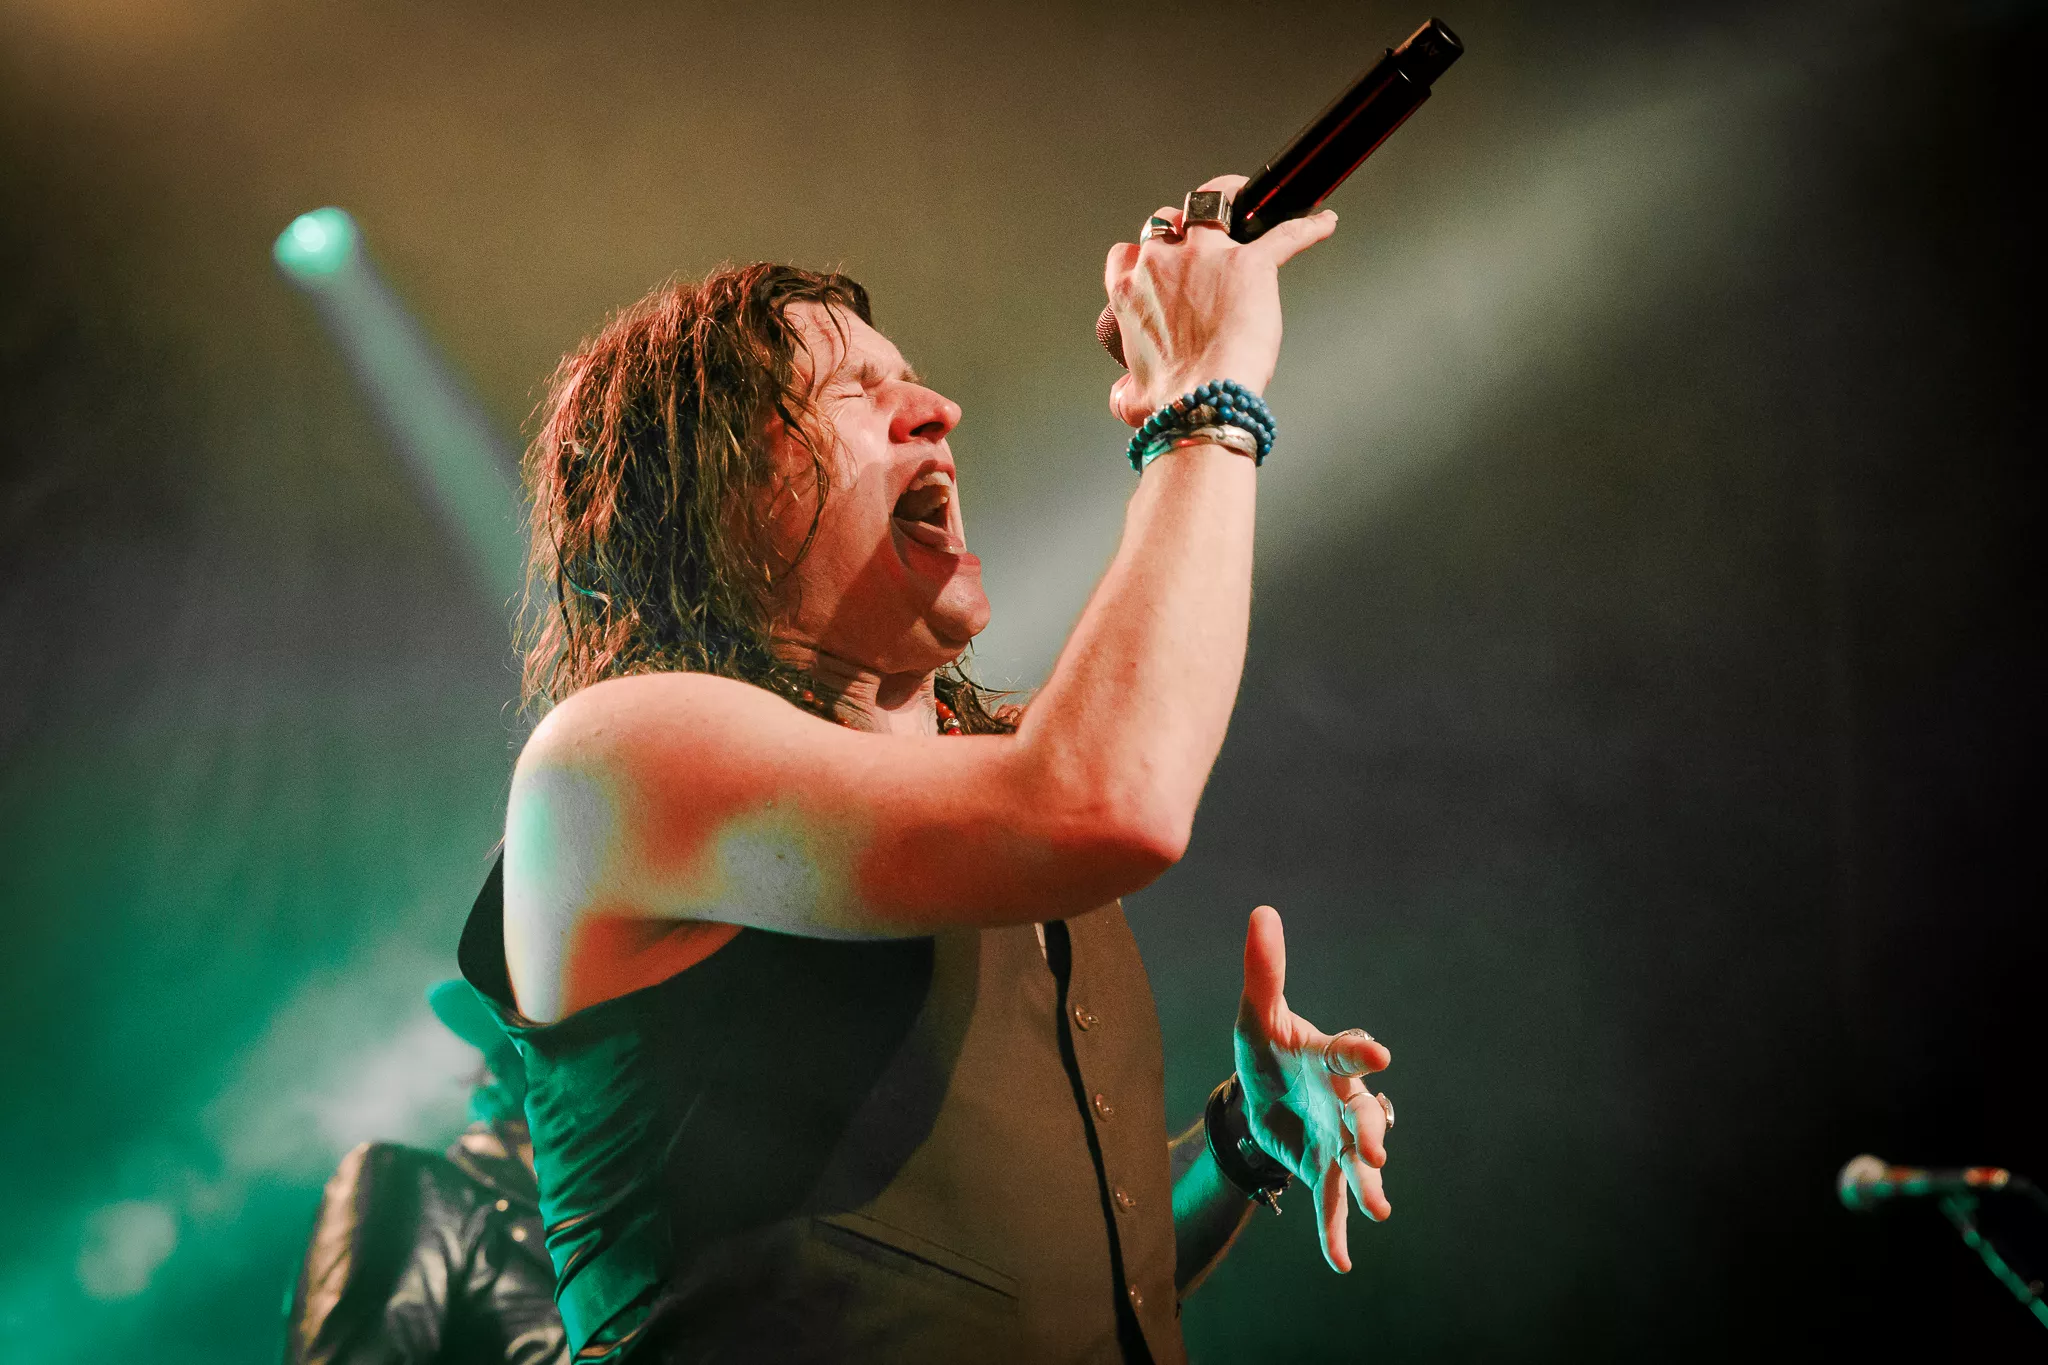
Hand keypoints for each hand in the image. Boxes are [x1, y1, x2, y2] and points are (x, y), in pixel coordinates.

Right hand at [1101, 174, 1336, 427]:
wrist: (1205, 401)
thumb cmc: (1170, 401)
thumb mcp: (1132, 397)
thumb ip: (1125, 390)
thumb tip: (1122, 395)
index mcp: (1128, 291)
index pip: (1127, 251)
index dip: (1145, 252)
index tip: (1160, 259)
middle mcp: (1160, 263)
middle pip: (1169, 220)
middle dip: (1184, 225)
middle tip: (1205, 237)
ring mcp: (1206, 256)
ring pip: (1215, 204)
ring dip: (1231, 199)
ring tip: (1251, 203)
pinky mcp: (1251, 262)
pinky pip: (1285, 232)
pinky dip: (1307, 226)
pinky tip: (1324, 222)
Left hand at [1233, 904, 1392, 1272]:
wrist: (1263, 1089)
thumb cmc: (1267, 1045)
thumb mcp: (1254, 1011)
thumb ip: (1262, 969)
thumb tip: (1261, 912)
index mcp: (1328, 1057)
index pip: (1346, 1053)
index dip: (1360, 1053)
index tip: (1379, 1056)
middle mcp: (1341, 1100)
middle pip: (1361, 1115)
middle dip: (1369, 1131)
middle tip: (1374, 1149)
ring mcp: (1335, 1137)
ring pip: (1356, 1163)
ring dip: (1365, 1184)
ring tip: (1377, 1209)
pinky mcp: (1321, 1167)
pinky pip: (1332, 1201)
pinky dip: (1335, 1232)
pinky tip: (1341, 1263)